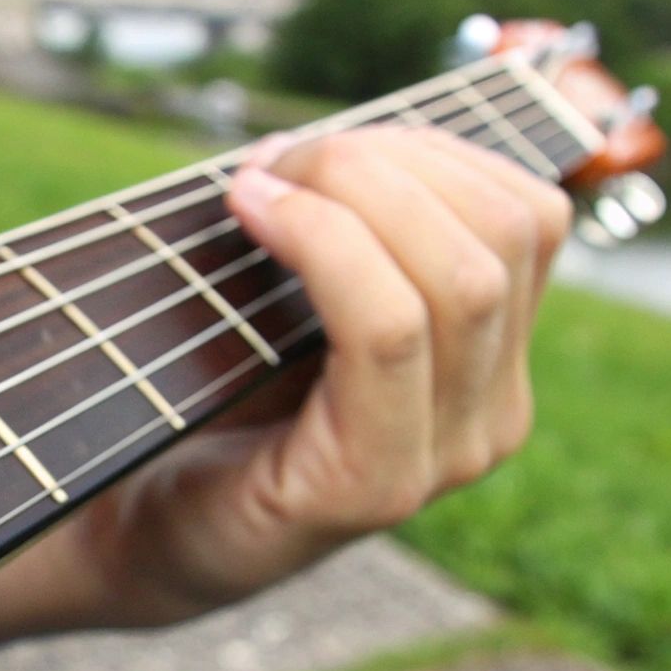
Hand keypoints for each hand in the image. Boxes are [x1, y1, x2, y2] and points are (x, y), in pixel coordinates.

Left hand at [78, 125, 572, 623]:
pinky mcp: (374, 486)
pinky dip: (324, 247)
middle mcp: (492, 416)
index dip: (429, 149)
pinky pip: (389, 333)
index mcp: (493, 363)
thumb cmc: (207, 401)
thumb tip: (320, 140)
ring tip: (254, 190)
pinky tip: (255, 216)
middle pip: (507, 233)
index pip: (530, 215)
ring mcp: (444, 460)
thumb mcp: (295, 296)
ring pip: (459, 278)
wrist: (140, 530)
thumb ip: (345, 225)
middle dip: (385, 163)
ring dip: (350, 195)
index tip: (315, 148)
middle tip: (272, 165)